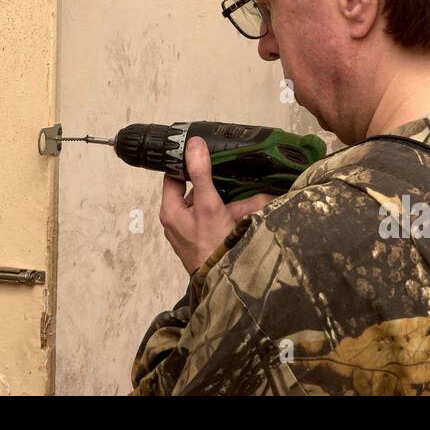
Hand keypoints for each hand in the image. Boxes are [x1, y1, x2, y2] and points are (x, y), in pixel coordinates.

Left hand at [159, 137, 277, 274]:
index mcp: (171, 211)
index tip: (200, 149)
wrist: (225, 285)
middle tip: (231, 167)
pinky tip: (258, 205)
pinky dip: (238, 213)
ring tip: (252, 188)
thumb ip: (201, 174)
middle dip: (217, 181)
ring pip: (214, 205)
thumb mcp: (208, 205)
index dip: (185, 162)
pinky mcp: (209, 240)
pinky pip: (222, 219)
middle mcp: (179, 221)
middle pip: (197, 190)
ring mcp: (195, 231)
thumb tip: (193, 144)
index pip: (173, 176)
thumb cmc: (211, 248)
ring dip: (233, 198)